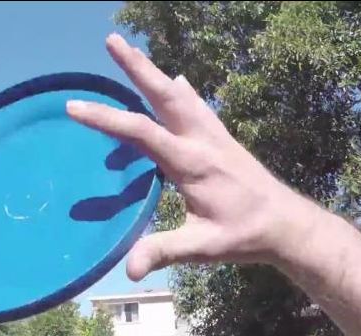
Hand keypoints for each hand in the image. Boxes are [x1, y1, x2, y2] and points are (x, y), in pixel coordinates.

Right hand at [67, 34, 317, 280]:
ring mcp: (214, 137)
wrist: (287, 224)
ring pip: (180, 95)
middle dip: (136, 67)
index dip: (106, 119)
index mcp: (191, 163)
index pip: (141, 133)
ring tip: (133, 51)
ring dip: (155, 72)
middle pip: (164, 95)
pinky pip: (198, 106)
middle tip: (111, 40)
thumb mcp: (202, 248)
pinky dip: (183, 90)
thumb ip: (164, 251)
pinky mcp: (223, 140)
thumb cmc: (243, 235)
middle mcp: (202, 141)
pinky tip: (180, 81)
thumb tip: (128, 270)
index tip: (74, 106)